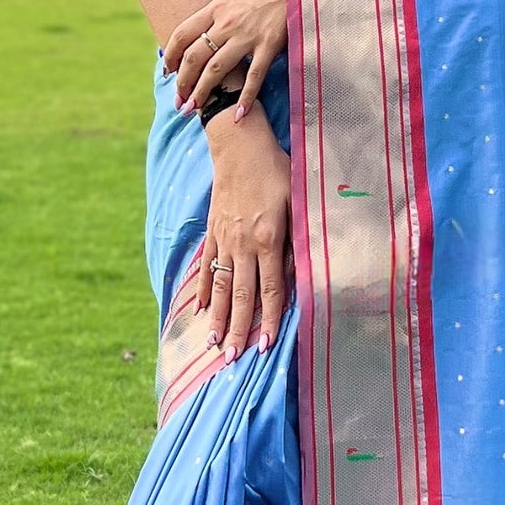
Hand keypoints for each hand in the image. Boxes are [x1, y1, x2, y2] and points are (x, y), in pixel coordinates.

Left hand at [164, 0, 286, 122]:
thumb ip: (215, 18)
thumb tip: (199, 39)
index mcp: (215, 9)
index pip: (182, 34)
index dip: (171, 56)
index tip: (168, 73)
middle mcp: (226, 22)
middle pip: (195, 56)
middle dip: (183, 82)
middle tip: (180, 101)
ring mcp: (247, 35)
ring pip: (216, 68)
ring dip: (203, 92)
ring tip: (196, 109)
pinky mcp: (269, 45)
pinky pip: (253, 76)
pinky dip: (245, 97)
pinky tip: (238, 113)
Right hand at [198, 108, 290, 360]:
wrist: (239, 145)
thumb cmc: (276, 169)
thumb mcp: (297, 199)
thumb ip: (298, 236)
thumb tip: (303, 272)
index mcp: (268, 238)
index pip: (269, 289)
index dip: (268, 320)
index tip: (264, 346)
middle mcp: (244, 243)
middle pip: (241, 296)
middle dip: (239, 330)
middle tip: (233, 360)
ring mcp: (225, 239)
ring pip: (221, 286)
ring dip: (218, 318)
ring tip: (214, 344)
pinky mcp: (214, 231)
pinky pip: (207, 266)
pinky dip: (204, 289)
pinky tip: (201, 309)